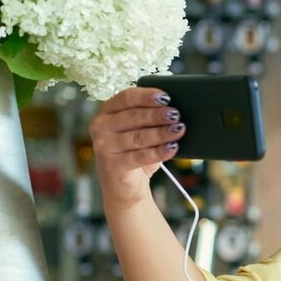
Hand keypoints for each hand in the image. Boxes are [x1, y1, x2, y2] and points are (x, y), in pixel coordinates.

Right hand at [89, 86, 183, 210]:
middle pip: (133, 116)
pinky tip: (172, 147)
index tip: (166, 96)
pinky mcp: (112, 165)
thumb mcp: (142, 130)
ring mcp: (104, 146)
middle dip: (157, 115)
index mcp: (107, 111)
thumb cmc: (136, 151)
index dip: (147, 95)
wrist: (125, 185)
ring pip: (138, 137)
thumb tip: (175, 109)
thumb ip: (151, 117)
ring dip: (161, 132)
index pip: (126, 97)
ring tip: (179, 129)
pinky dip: (159, 152)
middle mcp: (101, 126)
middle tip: (176, 114)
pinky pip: (140, 156)